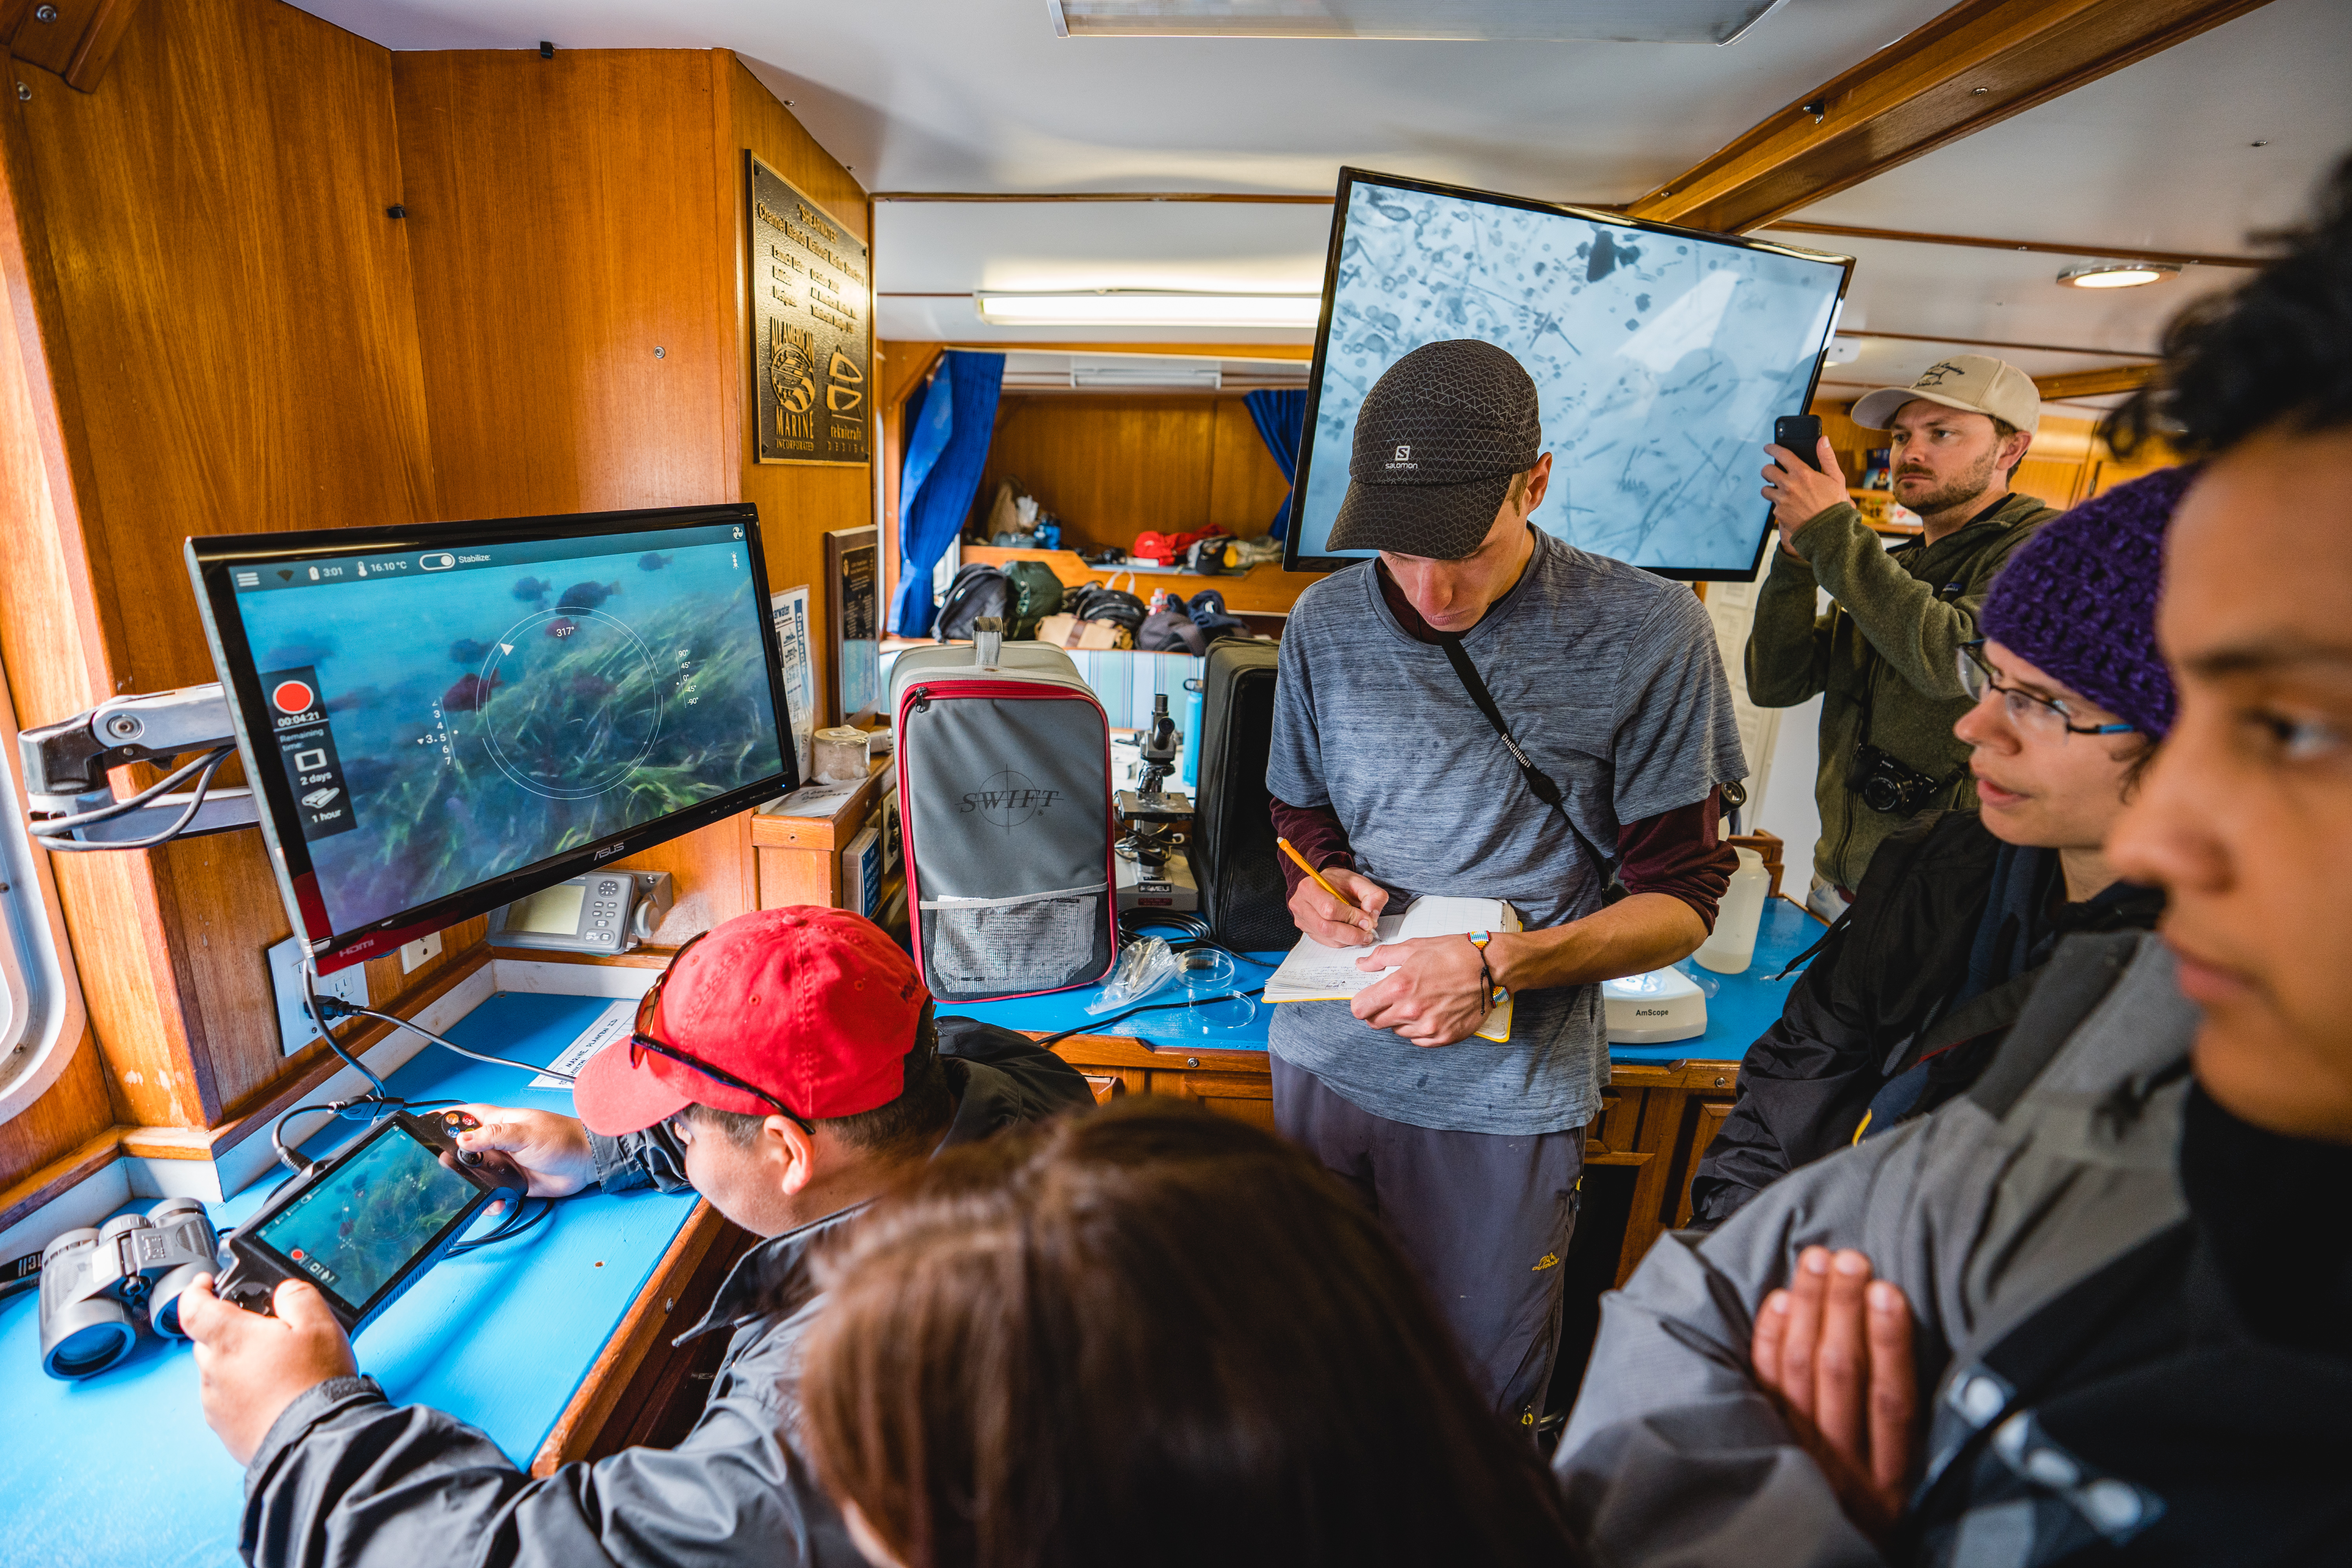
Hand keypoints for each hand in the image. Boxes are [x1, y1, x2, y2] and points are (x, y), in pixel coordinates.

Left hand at [179, 1276, 356, 1465]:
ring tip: (277, 1367)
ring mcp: (216, 1403)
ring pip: (217, 1370)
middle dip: (229, 1329)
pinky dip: (243, 1392)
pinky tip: (273, 1394)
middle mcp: (214, 1370)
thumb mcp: (319, 1322)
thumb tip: (284, 1290)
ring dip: (237, 1363)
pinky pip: (226, 1399)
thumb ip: (296, 1295)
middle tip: (264, 1330)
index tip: (206, 1284)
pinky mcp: (224, 1429)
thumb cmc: (314, 1383)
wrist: (315, 1440)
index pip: (192, 1306)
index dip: (196, 1290)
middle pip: (207, 1339)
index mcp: (230, 1339)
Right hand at [448, 1104, 596, 1211]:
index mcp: (498, 1122)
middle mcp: (497, 1143)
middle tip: (443, 1170)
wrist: (586, 1163)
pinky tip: (494, 1203)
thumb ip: (495, 1136)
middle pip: (462, 1149)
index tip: (421, 1125)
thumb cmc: (563, 1138)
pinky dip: (489, 1200)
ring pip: (474, 1175)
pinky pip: (491, 1193)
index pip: (463, 1116)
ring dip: (468, 1185)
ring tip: (467, 1191)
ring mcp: (503, 1163)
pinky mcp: (512, 1182)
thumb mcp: (526, 1133)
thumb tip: (464, 1138)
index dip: (442, 1119)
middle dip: (450, 1160)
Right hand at [1287, 865, 1386, 946]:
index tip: (1368, 920)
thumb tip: (1372, 914)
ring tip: (1363, 934)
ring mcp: (1301, 919)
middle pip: (1326, 927)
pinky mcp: (1306, 930)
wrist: (1325, 885)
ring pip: (1327, 937)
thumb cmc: (1340, 883)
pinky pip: (1326, 942)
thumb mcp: (1359, 881)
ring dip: (1349, 939)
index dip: (1351, 917)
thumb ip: (1372, 894)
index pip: (1329, 909)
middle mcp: (1300, 904)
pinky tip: (1351, 934)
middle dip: (1351, 933)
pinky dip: (1343, 941)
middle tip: (1367, 932)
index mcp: (1309, 887)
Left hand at [1350, 933, 1492, 1047]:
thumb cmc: (1455, 954)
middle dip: (1378, 1010)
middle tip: (1393, 998)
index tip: (1368, 997)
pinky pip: (1419, 1040)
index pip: (1360, 1008)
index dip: (1362, 1002)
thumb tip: (1362, 965)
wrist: (1491, 967)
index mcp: (1400, 987)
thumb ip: (1382, 958)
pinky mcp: (1444, 1037)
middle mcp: (1411, 1012)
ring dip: (1401, 1020)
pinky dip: (1420, 1029)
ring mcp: (1429, 1028)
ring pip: (1397, 1032)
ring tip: (1419, 1001)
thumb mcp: (1414, 947)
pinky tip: (1431, 1011)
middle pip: (1375, 1023)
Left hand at [1751, 1246, 1919, 1542]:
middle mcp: (1844, 1466)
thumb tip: (1906, 1336)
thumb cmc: (1880, 1505)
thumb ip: (1908, 1421)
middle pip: (1841, 1374)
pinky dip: (1769, 1340)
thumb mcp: (1913, 1478)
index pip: (1892, 1399)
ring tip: (1816, 1261)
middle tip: (1848, 1258)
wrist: (1826, 1555)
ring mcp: (1799, 1454)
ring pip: (1799, 1372)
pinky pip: (1763, 1386)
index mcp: (1892, 1476)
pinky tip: (1779, 1300)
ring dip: (1808, 1310)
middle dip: (1843, 1309)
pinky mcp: (1766, 1443)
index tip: (1888, 1289)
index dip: (1890, 1341)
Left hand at [1761, 437, 1849, 553]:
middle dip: (1768, 470)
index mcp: (1802, 474)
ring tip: (1780, 491)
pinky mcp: (1779, 513)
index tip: (1768, 447)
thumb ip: (1827, 457)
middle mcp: (1789, 485)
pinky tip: (1789, 506)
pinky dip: (1779, 504)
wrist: (1829, 531)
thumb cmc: (1835, 504)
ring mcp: (1782, 500)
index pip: (1781, 454)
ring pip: (1765, 489)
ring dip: (1770, 488)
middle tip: (1772, 472)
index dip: (1772, 448)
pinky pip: (1773, 505)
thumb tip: (1823, 440)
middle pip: (1767, 471)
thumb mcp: (1836, 478)